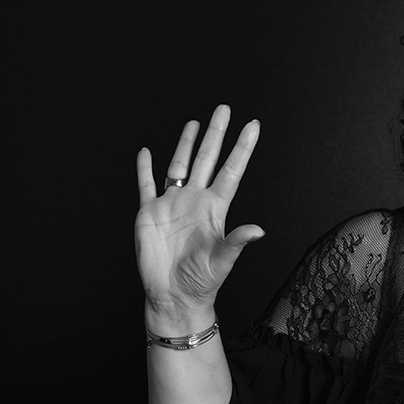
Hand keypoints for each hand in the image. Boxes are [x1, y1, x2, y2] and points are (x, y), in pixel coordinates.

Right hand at [135, 105, 262, 319]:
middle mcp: (195, 200)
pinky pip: (146, 185)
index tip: (253, 125)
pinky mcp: (148, 213)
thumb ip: (237, 242)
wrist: (173, 295)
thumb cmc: (202, 280)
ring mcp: (172, 204)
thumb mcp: (223, 261)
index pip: (232, 170)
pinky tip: (147, 152)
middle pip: (207, 159)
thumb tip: (259, 230)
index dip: (242, 148)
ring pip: (179, 166)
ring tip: (195, 123)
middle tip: (224, 108)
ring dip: (186, 144)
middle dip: (215, 134)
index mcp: (215, 208)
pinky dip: (145, 168)